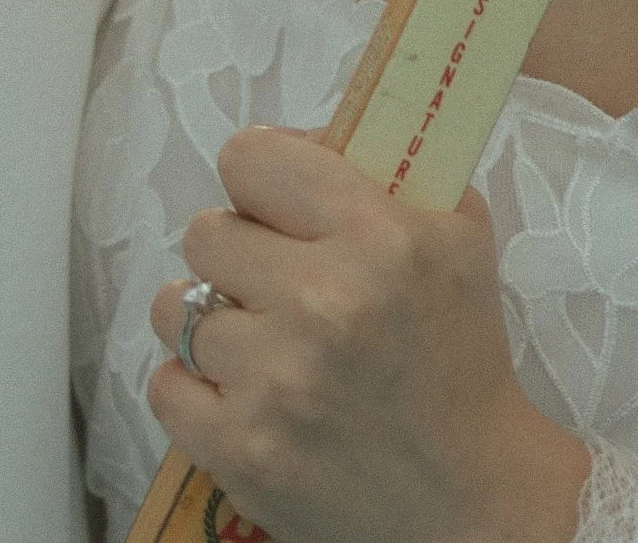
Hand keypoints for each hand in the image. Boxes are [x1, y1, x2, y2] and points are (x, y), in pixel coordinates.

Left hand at [147, 126, 592, 542]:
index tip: (274, 204)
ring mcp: (275, 384)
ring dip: (212, 320)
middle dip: (238, 254)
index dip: (259, 178)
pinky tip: (240, 393)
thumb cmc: (461, 362)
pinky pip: (164, 386)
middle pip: (205, 230)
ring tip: (255, 341)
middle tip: (274, 283)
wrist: (473, 501)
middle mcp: (321, 304)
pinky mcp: (242, 454)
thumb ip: (384, 171)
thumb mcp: (455, 237)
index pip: (250, 157)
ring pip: (178, 307)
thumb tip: (302, 136)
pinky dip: (194, 390)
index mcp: (376, 237)